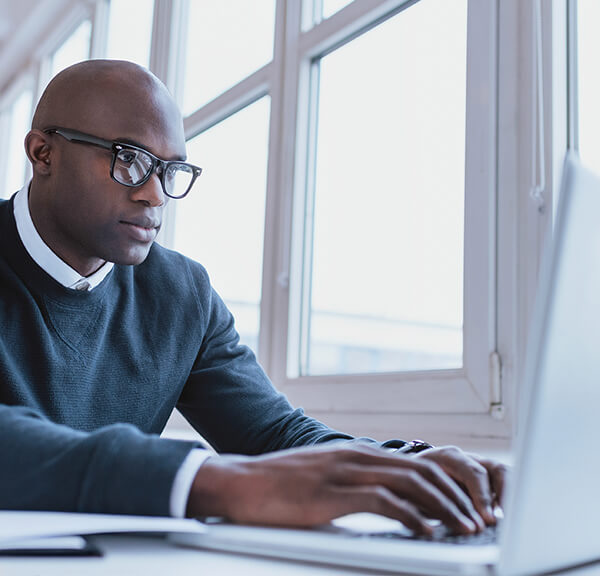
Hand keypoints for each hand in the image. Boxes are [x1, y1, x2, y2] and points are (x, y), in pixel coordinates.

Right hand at [186, 444, 499, 534]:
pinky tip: (426, 533)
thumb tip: (386, 503)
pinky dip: (412, 517)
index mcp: (358, 454)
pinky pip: (383, 502)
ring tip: (463, 528)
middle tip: (477, 520)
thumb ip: (356, 484)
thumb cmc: (281, 484)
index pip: (416, 465)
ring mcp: (346, 472)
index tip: (466, 507)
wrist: (242, 482)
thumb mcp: (326, 479)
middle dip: (456, 497)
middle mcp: (358, 457)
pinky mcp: (333, 493)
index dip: (447, 486)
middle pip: (422, 472)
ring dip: (443, 508)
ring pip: (410, 485)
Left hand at [415, 446, 508, 525]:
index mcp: (448, 456)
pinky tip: (506, 518)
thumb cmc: (412, 482)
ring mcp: (479, 466)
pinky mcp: (486, 479)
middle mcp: (467, 458)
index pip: (472, 472)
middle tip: (497, 522)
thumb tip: (440, 519)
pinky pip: (504, 484)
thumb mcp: (414, 489)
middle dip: (499, 497)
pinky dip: (508, 499)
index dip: (481, 496)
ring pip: (503, 474)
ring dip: (509, 497)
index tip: (486, 519)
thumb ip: (427, 502)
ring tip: (510, 520)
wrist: (410, 472)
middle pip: (493, 470)